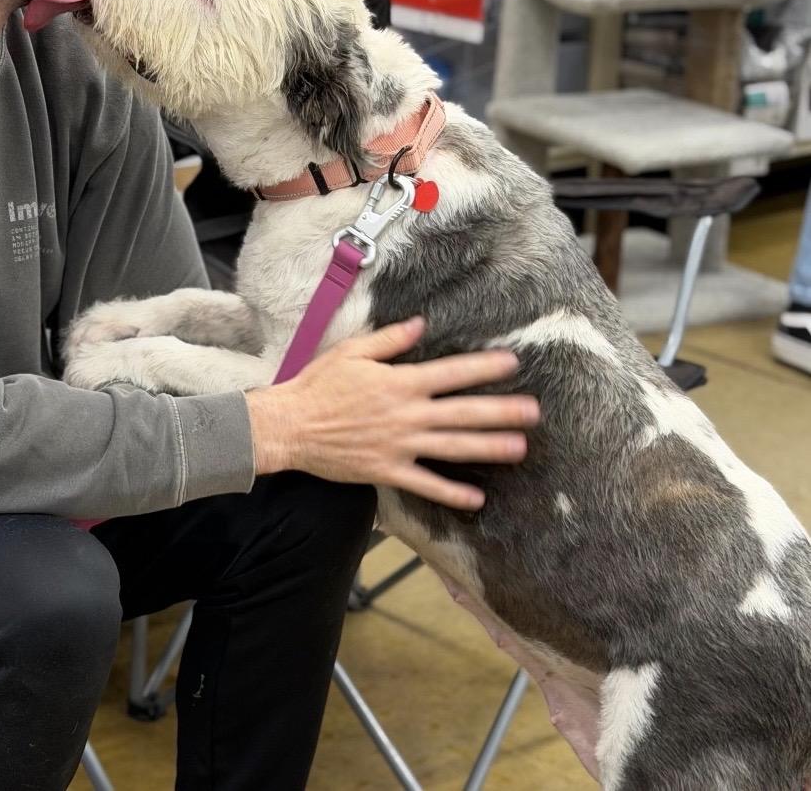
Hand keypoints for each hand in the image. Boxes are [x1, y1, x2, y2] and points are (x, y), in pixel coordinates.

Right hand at [245, 317, 537, 509]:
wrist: (289, 425)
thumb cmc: (318, 384)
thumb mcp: (352, 352)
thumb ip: (390, 340)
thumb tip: (422, 324)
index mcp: (400, 382)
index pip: (451, 373)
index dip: (483, 368)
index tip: (512, 363)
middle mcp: (407, 414)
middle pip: (463, 413)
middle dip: (501, 412)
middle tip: (534, 412)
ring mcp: (399, 445)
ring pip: (452, 447)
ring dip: (488, 448)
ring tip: (519, 448)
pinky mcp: (387, 470)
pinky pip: (425, 484)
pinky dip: (450, 493)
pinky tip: (476, 499)